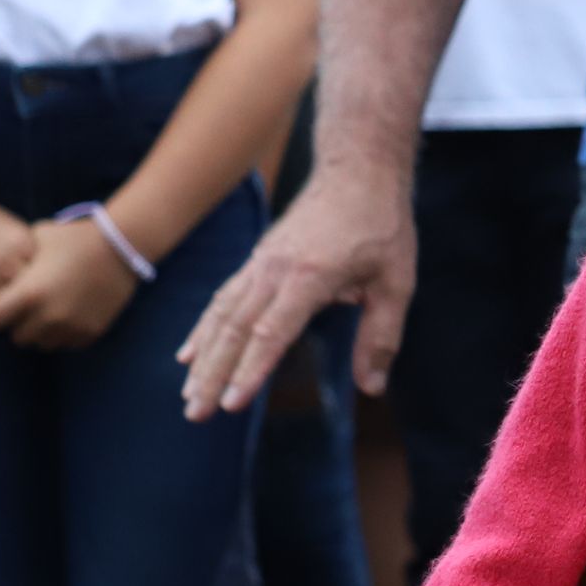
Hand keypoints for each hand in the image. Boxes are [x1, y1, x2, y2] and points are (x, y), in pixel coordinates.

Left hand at [0, 218, 140, 349]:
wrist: (121, 247)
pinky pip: (68, 344)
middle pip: (17, 337)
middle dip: (19, 324)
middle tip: (29, 309)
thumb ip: (18, 259)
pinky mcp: (92, 331)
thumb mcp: (37, 239)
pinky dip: (66, 334)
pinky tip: (70, 316)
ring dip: (42, 332)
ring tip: (50, 314)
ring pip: (43, 344)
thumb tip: (6, 267)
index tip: (0, 304)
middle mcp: (48, 316)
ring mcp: (71, 326)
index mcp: (28, 293)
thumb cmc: (75, 238)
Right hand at [180, 163, 413, 418]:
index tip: (232, 404)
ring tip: (188, 393)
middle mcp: (274, 270)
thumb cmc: (382, 226)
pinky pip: (224, 297)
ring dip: (203, 356)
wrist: (358, 171)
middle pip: (234, 329)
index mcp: (309, 277)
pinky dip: (204, 327)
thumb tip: (372, 387)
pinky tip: (190, 352)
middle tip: (196, 414)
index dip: (250, 371)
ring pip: (221, 314)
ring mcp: (261, 262)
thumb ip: (381, 337)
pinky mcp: (258, 259)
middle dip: (213, 375)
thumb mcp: (397, 284)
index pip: (271, 333)